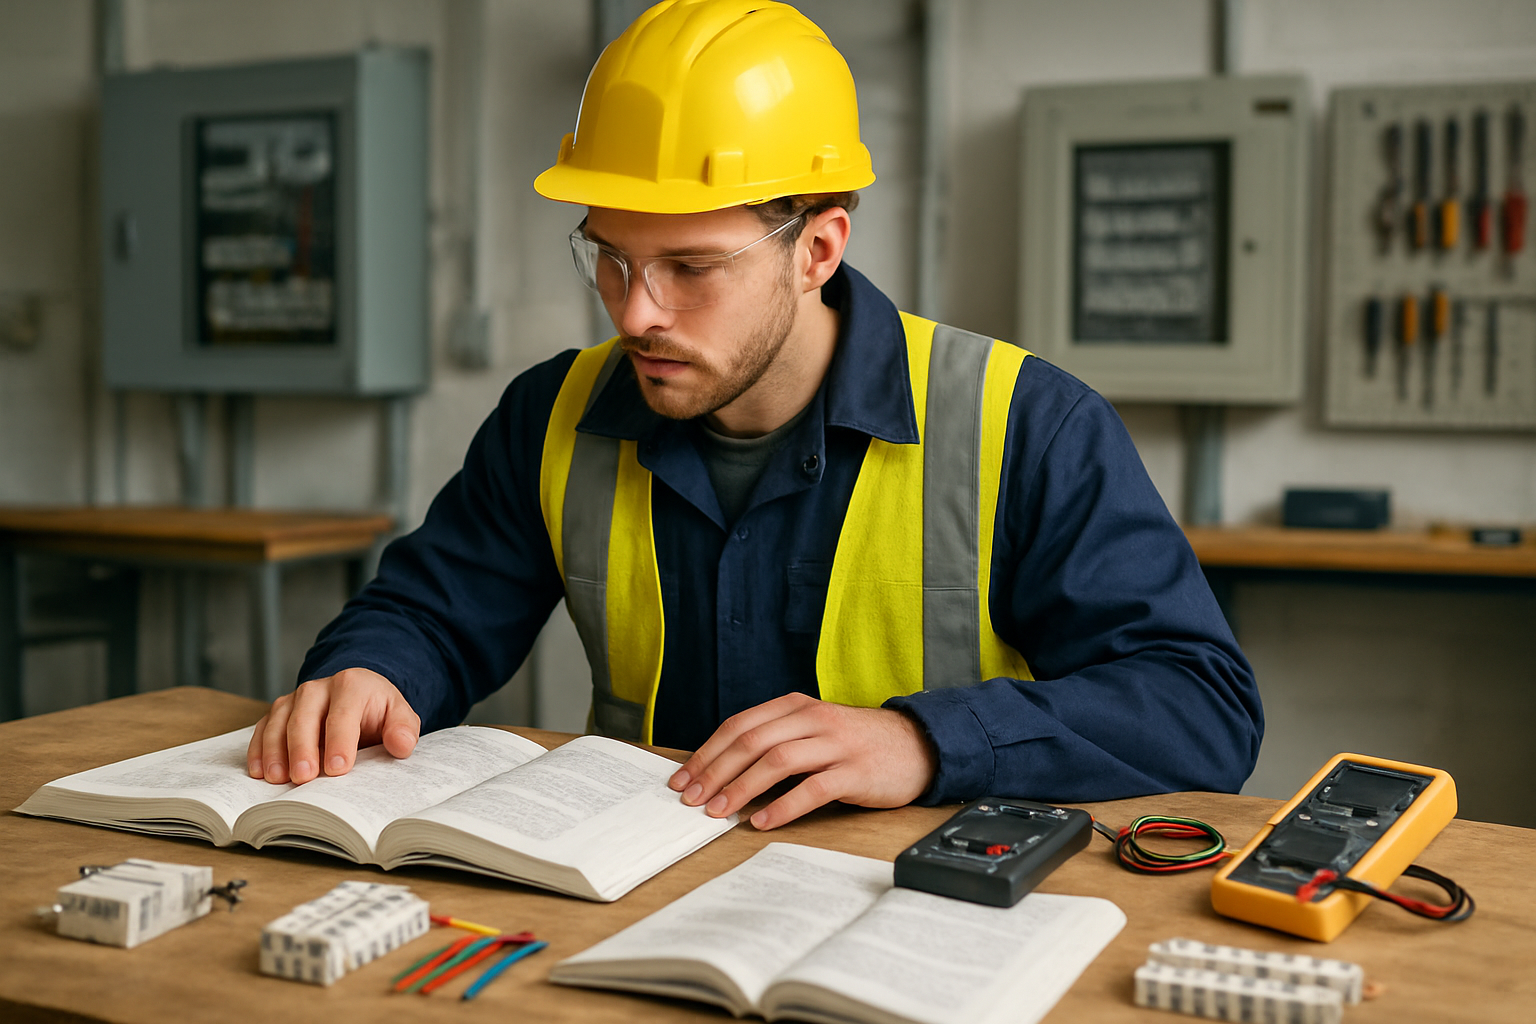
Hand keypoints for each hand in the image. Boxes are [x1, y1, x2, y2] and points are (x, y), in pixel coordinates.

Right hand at [245, 667, 419, 784]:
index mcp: (351, 685)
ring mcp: (295, 699)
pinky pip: (262, 729)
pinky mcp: (279, 713)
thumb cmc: (377, 711)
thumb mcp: (399, 715)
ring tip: (278, 779)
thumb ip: (403, 729)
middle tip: (303, 777)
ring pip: (278, 722)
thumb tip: (402, 745)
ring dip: (275, 752)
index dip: (340, 742)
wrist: (359, 697)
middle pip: (304, 717)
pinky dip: (258, 750)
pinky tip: (259, 772)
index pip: (343, 714)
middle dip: (302, 748)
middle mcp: (318, 688)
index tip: (338, 769)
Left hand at [666, 692, 936, 829]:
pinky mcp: (855, 772)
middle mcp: (813, 719)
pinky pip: (813, 788)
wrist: (916, 746)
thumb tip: (723, 770)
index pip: (739, 725)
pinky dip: (783, 806)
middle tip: (692, 799)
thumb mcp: (813, 729)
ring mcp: (835, 744)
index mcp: (796, 706)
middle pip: (751, 741)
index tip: (683, 778)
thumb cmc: (856, 743)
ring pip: (777, 761)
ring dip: (742, 788)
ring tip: (719, 812)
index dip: (707, 752)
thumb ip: (776, 739)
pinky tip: (762, 821)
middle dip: (715, 772)